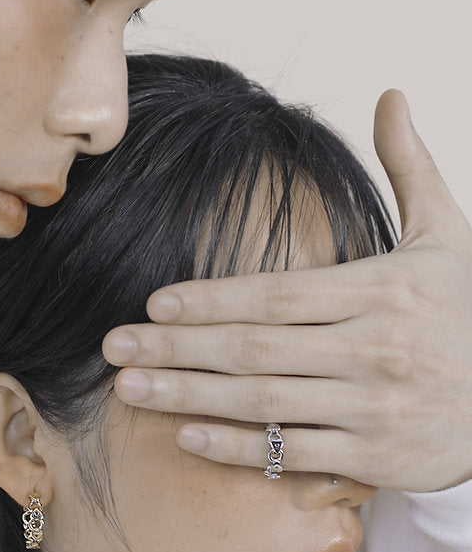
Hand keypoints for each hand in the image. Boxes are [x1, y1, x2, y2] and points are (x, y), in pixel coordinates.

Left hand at [102, 91, 471, 491]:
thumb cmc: (469, 315)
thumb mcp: (450, 236)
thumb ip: (411, 168)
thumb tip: (391, 95)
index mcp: (384, 291)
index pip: (279, 294)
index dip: (212, 299)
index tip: (154, 301)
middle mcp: (376, 349)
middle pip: (255, 348)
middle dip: (177, 347)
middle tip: (114, 344)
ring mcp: (374, 407)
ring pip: (263, 402)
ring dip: (188, 395)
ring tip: (129, 387)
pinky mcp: (375, 456)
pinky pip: (292, 451)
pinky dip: (237, 445)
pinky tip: (185, 432)